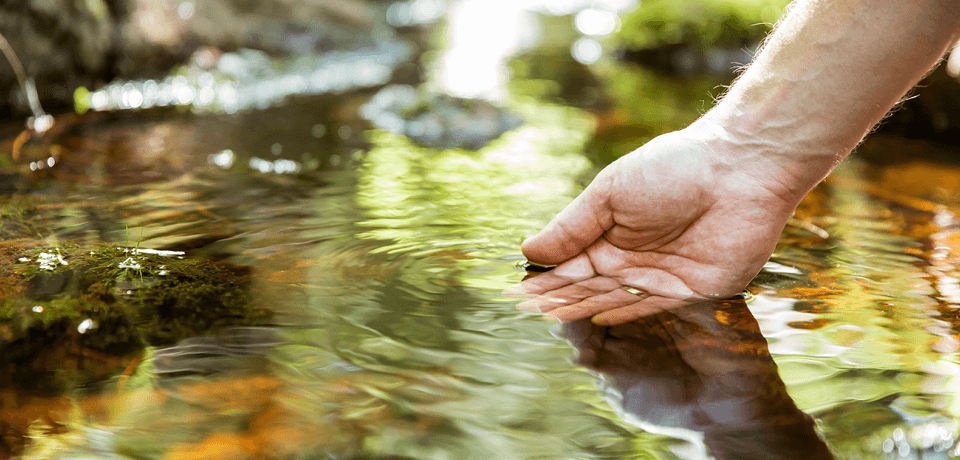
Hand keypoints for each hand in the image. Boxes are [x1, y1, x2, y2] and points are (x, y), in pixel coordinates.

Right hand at [519, 125, 800, 322]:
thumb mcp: (610, 192)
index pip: (571, 263)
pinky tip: (598, 321)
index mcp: (610, 233)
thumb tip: (528, 250)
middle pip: (589, 287)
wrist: (739, 169)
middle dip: (559, 298)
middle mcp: (632, 259)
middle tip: (528, 311)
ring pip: (615, 300)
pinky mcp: (693, 291)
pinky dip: (625, 315)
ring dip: (585, 309)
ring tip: (552, 318)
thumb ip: (572, 226)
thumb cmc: (673, 168)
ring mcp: (661, 276)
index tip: (519, 291)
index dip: (546, 277)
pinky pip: (654, 308)